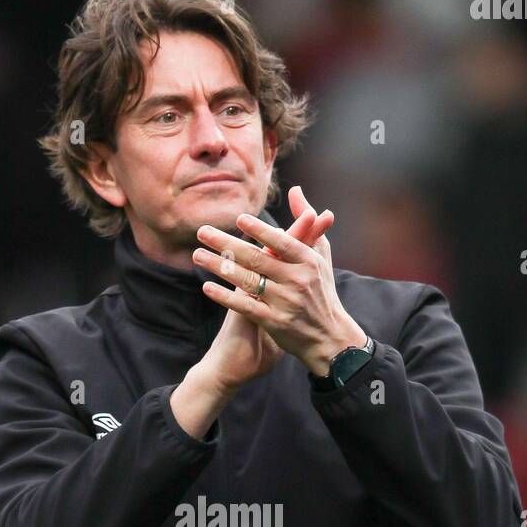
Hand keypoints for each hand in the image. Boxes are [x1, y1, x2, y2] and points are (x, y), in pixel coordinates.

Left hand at [197, 186, 333, 394]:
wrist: (329, 337)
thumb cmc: (322, 290)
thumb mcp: (320, 254)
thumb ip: (306, 222)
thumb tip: (295, 190)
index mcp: (308, 262)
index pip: (282, 242)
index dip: (261, 230)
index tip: (238, 219)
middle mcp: (298, 280)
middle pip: (257, 259)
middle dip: (226, 244)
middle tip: (202, 232)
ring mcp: (286, 302)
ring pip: (247, 281)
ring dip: (219, 267)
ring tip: (197, 255)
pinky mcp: (275, 323)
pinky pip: (245, 306)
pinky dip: (225, 296)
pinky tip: (207, 287)